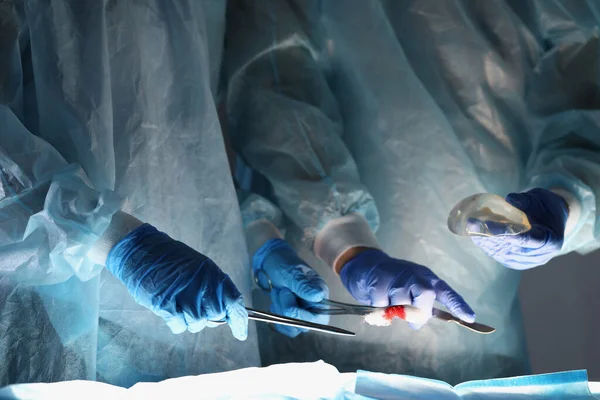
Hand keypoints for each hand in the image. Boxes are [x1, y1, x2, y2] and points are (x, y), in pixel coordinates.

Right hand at [106, 224, 247, 340]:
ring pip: (197, 323)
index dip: (240, 321)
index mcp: (212, 273)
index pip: (234, 300)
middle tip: (197, 308)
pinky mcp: (164, 304)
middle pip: (216, 315)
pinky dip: (176, 323)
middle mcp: (201, 284)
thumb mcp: (199, 266)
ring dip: (190, 320)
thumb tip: (225, 312)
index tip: (241, 334)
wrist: (141, 249)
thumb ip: (213, 286)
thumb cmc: (171, 259)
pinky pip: (178, 326)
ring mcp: (182, 294)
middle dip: (209, 318)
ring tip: (180, 305)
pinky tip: (170, 309)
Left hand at [253, 239, 328, 336]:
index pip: (320, 318)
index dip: (305, 318)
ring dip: (280, 311)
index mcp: (319, 294)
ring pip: (292, 326)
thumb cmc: (284, 263)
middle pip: (304, 324)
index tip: (290, 309)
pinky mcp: (290, 315)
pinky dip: (276, 316)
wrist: (270, 262)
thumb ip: (303, 286)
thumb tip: (318, 296)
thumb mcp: (293, 272)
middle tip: (281, 291)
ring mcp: (301, 311)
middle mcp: (313, 306)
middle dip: (288, 311)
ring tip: (277, 292)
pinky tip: (274, 302)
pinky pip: (284, 326)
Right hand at [339, 249, 474, 328]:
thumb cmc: (395, 283)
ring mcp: (396, 276)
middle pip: (425, 295)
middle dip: (419, 311)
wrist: (368, 265)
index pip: (446, 292)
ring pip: (401, 303)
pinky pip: (381, 305)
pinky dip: (379, 309)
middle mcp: (414, 275)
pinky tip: (378, 299)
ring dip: (395, 311)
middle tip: (411, 319)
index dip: (458, 305)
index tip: (470, 318)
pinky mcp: (378, 281)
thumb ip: (420, 305)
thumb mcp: (412, 290)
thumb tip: (419, 322)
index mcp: (427, 279)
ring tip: (389, 304)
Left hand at [471, 189, 567, 269]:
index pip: (528, 239)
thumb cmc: (545, 207)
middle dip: (490, 236)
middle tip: (472, 225)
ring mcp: (529, 261)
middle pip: (512, 248)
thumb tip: (509, 199)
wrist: (552, 219)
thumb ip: (525, 200)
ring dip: (486, 243)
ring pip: (504, 254)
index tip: (489, 226)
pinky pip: (502, 257)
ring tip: (471, 230)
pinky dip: (489, 247)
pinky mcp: (519, 263)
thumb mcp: (539, 198)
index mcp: (551, 240)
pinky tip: (477, 237)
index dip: (508, 233)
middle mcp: (541, 255)